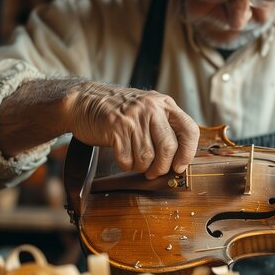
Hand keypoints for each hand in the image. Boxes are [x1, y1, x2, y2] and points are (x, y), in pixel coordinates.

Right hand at [66, 82, 199, 178]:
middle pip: (168, 148)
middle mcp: (152, 108)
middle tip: (155, 172)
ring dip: (142, 167)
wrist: (85, 101)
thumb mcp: (149, 110)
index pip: (189, 130)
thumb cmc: (120, 111)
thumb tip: (180, 160)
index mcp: (165, 104)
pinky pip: (127, 159)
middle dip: (162, 167)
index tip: (180, 166)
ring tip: (136, 162)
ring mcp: (133, 117)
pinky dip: (126, 165)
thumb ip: (165, 128)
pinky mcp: (115, 128)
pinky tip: (123, 157)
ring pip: (147, 156)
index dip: (188, 153)